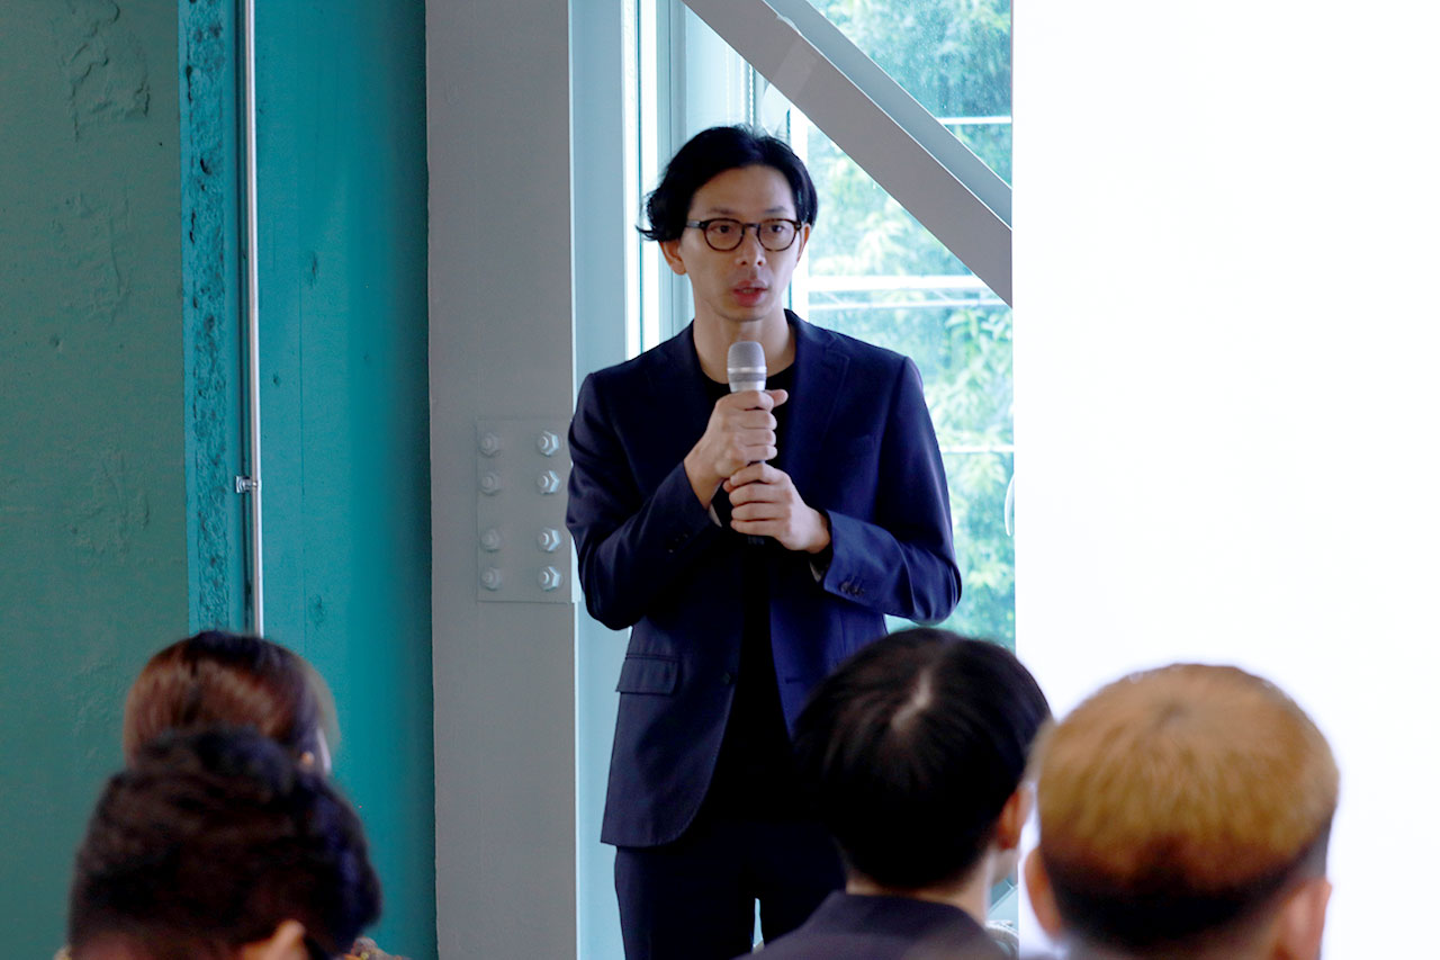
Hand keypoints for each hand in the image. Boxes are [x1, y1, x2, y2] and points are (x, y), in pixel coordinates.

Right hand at [684, 389, 788, 507]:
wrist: (707, 460)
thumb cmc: (725, 433)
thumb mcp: (734, 412)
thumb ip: (759, 401)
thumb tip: (784, 394)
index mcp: (726, 405)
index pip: (758, 396)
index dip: (767, 403)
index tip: (765, 410)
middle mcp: (727, 420)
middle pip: (768, 418)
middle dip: (770, 426)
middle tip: (762, 431)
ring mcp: (732, 438)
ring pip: (770, 436)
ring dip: (769, 441)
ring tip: (759, 443)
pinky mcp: (738, 455)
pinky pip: (767, 451)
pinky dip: (768, 453)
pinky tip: (760, 453)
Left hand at [723, 461, 830, 552]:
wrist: (808, 527)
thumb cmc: (784, 504)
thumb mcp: (774, 489)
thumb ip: (752, 483)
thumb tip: (727, 484)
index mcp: (782, 479)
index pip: (761, 470)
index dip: (742, 474)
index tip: (733, 482)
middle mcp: (785, 493)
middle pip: (750, 492)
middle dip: (735, 497)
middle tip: (733, 501)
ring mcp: (786, 512)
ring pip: (750, 511)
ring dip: (736, 513)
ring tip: (735, 514)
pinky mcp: (783, 528)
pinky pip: (754, 527)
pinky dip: (740, 526)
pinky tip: (737, 525)